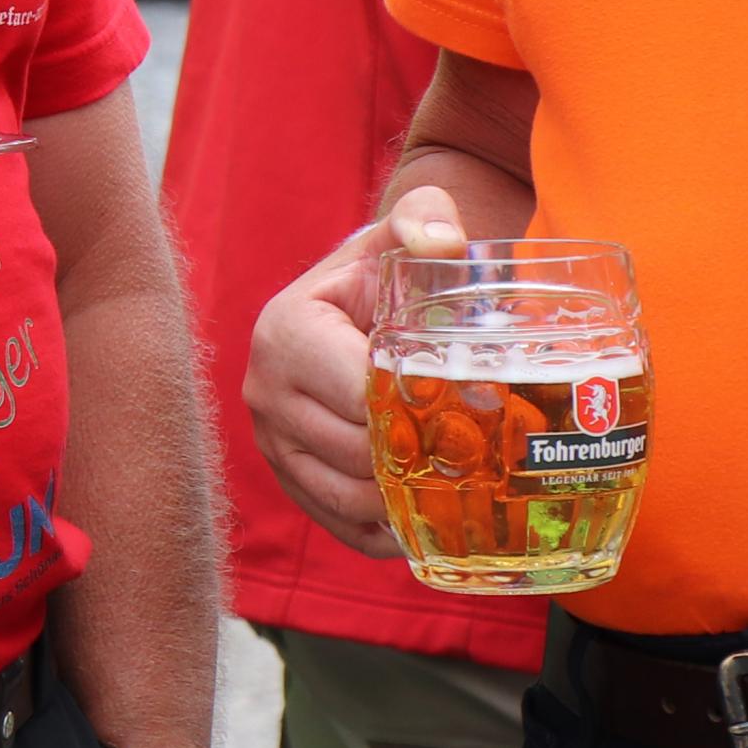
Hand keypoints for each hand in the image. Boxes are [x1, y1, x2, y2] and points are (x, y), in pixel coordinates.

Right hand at [244, 185, 468, 557]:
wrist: (358, 301)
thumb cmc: (387, 266)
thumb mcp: (405, 225)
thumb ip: (425, 215)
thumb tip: (445, 244)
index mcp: (285, 333)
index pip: (358, 394)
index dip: (419, 407)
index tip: (476, 407)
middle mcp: (265, 394)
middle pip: (354, 455)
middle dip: (419, 458)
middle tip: (482, 454)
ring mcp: (273, 444)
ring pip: (347, 500)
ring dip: (405, 501)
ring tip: (460, 487)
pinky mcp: (290, 481)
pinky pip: (341, 527)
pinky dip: (387, 532)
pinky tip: (428, 511)